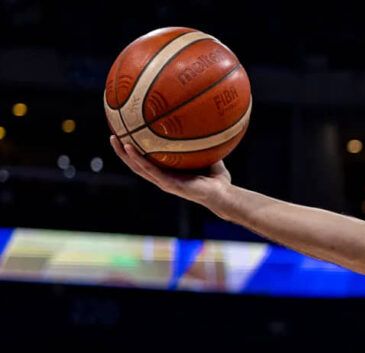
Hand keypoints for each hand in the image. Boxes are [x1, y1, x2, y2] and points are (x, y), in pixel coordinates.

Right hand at [108, 136, 231, 206]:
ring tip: (115, 139)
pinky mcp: (169, 185)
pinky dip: (138, 159)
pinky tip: (130, 148)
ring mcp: (164, 182)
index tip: (125, 135)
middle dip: (122, 151)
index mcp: (168, 172)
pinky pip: (150, 170)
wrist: (225, 195)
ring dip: (124, 154)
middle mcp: (163, 178)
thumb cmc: (218, 178)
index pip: (147, 161)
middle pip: (136, 164)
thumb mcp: (208, 154)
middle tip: (112, 134)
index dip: (135, 150)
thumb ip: (202, 140)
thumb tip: (202, 118)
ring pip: (138, 167)